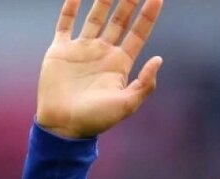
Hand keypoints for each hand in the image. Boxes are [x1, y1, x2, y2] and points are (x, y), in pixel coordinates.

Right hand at [36, 0, 164, 138]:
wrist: (64, 126)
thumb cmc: (97, 120)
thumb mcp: (127, 104)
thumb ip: (144, 83)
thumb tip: (159, 59)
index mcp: (121, 63)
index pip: (138, 33)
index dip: (148, 15)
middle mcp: (103, 52)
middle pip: (119, 20)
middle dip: (129, 2)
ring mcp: (82, 49)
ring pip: (95, 17)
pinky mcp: (60, 50)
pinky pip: (65, 23)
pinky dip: (70, 7)